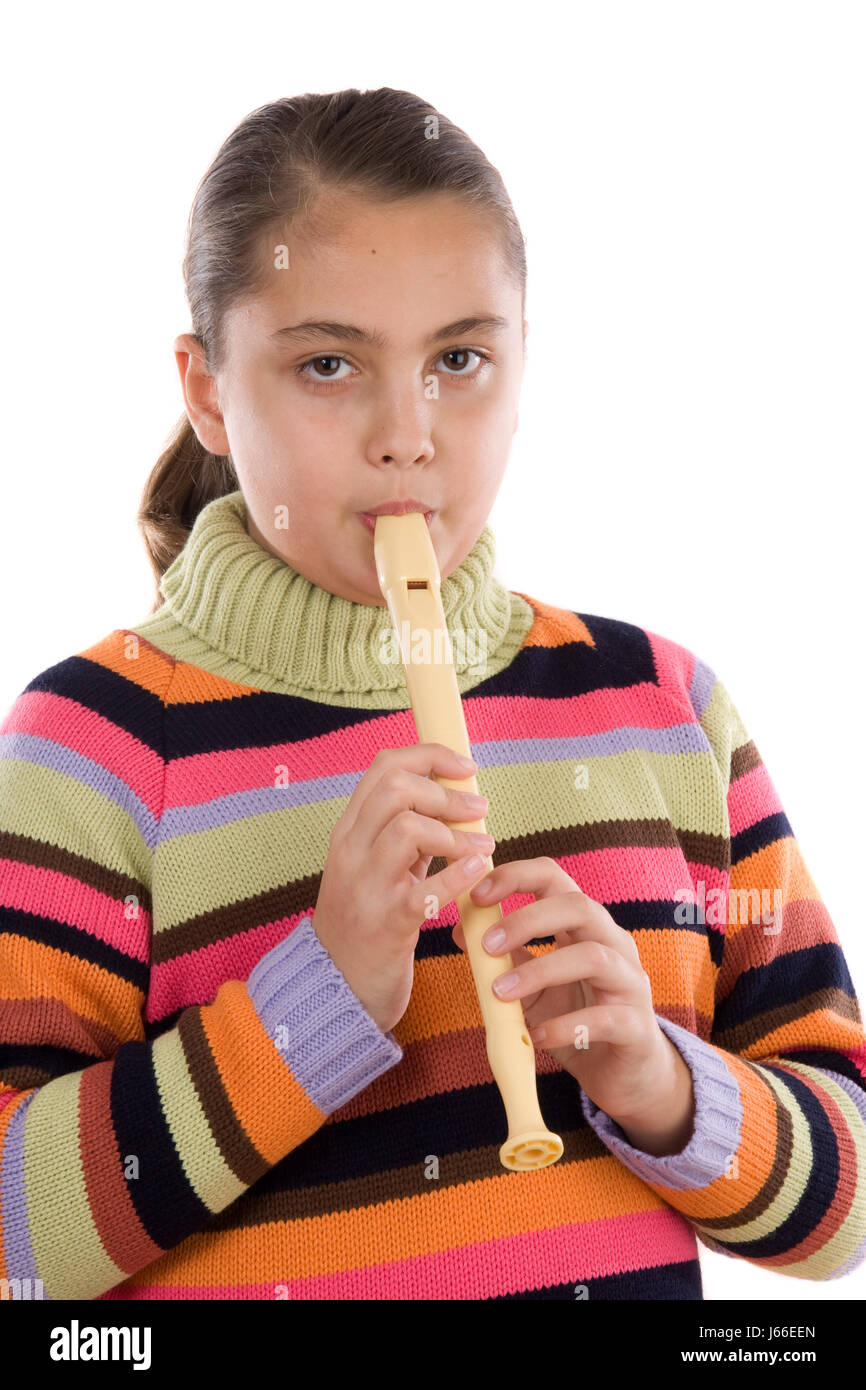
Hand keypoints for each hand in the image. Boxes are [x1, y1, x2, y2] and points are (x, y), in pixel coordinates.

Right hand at [312, 743, 496, 1033]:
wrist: (336, 986)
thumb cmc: (366, 921)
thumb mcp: (374, 866)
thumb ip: (402, 831)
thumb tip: (452, 792)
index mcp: (348, 831)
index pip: (384, 767)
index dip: (430, 756)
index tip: (466, 767)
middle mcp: (351, 852)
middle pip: (395, 789)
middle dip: (446, 793)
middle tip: (479, 808)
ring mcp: (366, 888)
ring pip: (406, 829)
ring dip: (455, 833)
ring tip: (482, 846)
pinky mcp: (387, 925)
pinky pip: (426, 890)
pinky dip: (459, 875)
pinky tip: (479, 870)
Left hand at [453, 856, 693, 1138]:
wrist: (623, 1073)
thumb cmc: (576, 1018)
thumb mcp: (534, 986)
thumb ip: (507, 959)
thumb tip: (463, 931)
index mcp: (584, 925)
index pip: (555, 878)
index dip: (515, 876)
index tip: (476, 893)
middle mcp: (613, 943)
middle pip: (578, 906)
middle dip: (527, 920)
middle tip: (487, 945)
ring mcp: (630, 982)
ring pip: (593, 957)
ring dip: (540, 971)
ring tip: (501, 993)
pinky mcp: (637, 1026)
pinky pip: (604, 1018)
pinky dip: (565, 1025)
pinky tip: (536, 1036)